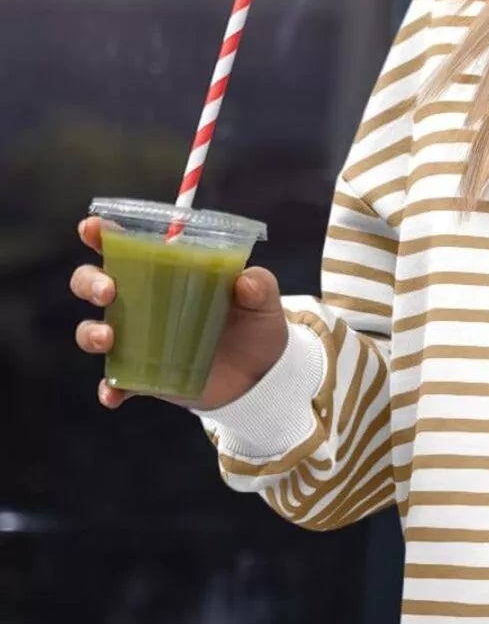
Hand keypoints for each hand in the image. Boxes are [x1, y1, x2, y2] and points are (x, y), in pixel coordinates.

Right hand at [72, 214, 289, 411]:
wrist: (262, 378)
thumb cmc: (255, 327)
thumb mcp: (264, 302)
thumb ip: (258, 286)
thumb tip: (245, 281)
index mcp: (165, 272)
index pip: (124, 246)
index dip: (101, 235)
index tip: (92, 229)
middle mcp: (141, 303)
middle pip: (93, 284)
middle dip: (90, 282)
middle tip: (108, 291)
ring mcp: (137, 341)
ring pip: (93, 331)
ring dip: (91, 332)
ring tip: (109, 337)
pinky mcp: (141, 376)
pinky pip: (115, 383)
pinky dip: (109, 389)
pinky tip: (114, 393)